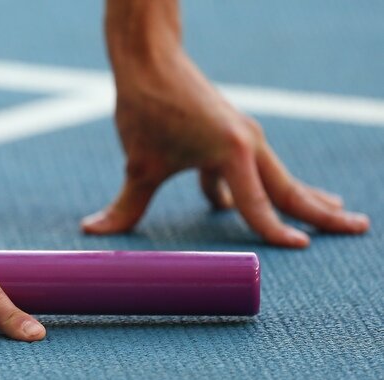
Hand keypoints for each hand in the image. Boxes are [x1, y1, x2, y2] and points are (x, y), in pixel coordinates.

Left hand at [82, 50, 368, 246]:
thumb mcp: (137, 164)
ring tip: (334, 212)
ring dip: (305, 197)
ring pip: (280, 177)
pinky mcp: (233, 136)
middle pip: (290, 187)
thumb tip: (93, 231)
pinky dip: (268, 188)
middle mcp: (248, 143)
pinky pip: (256, 170)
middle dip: (322, 211)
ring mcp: (245, 138)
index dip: (275, 231)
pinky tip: (269, 205)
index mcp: (230, 151)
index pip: (257, 204)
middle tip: (358, 228)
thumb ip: (125, 204)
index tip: (300, 248)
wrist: (150, 60)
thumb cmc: (146, 109)